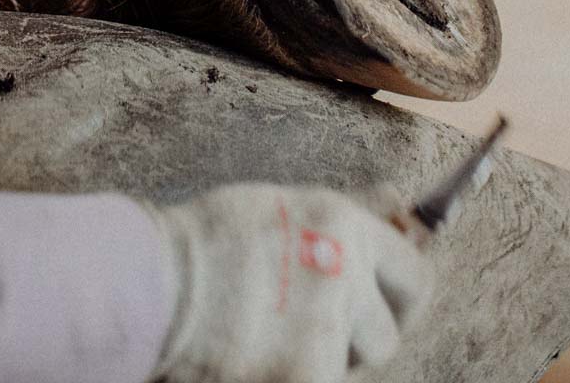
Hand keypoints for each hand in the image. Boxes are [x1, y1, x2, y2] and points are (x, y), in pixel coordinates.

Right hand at [146, 182, 431, 382]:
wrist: (153, 282)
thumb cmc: (210, 241)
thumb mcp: (285, 208)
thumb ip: (346, 218)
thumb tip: (402, 204)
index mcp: (344, 226)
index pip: (415, 275)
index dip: (397, 298)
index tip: (382, 308)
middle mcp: (346, 276)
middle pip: (387, 336)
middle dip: (356, 341)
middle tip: (310, 333)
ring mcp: (326, 335)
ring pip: (348, 370)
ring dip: (322, 364)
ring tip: (270, 340)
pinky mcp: (305, 380)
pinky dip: (291, 377)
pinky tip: (253, 360)